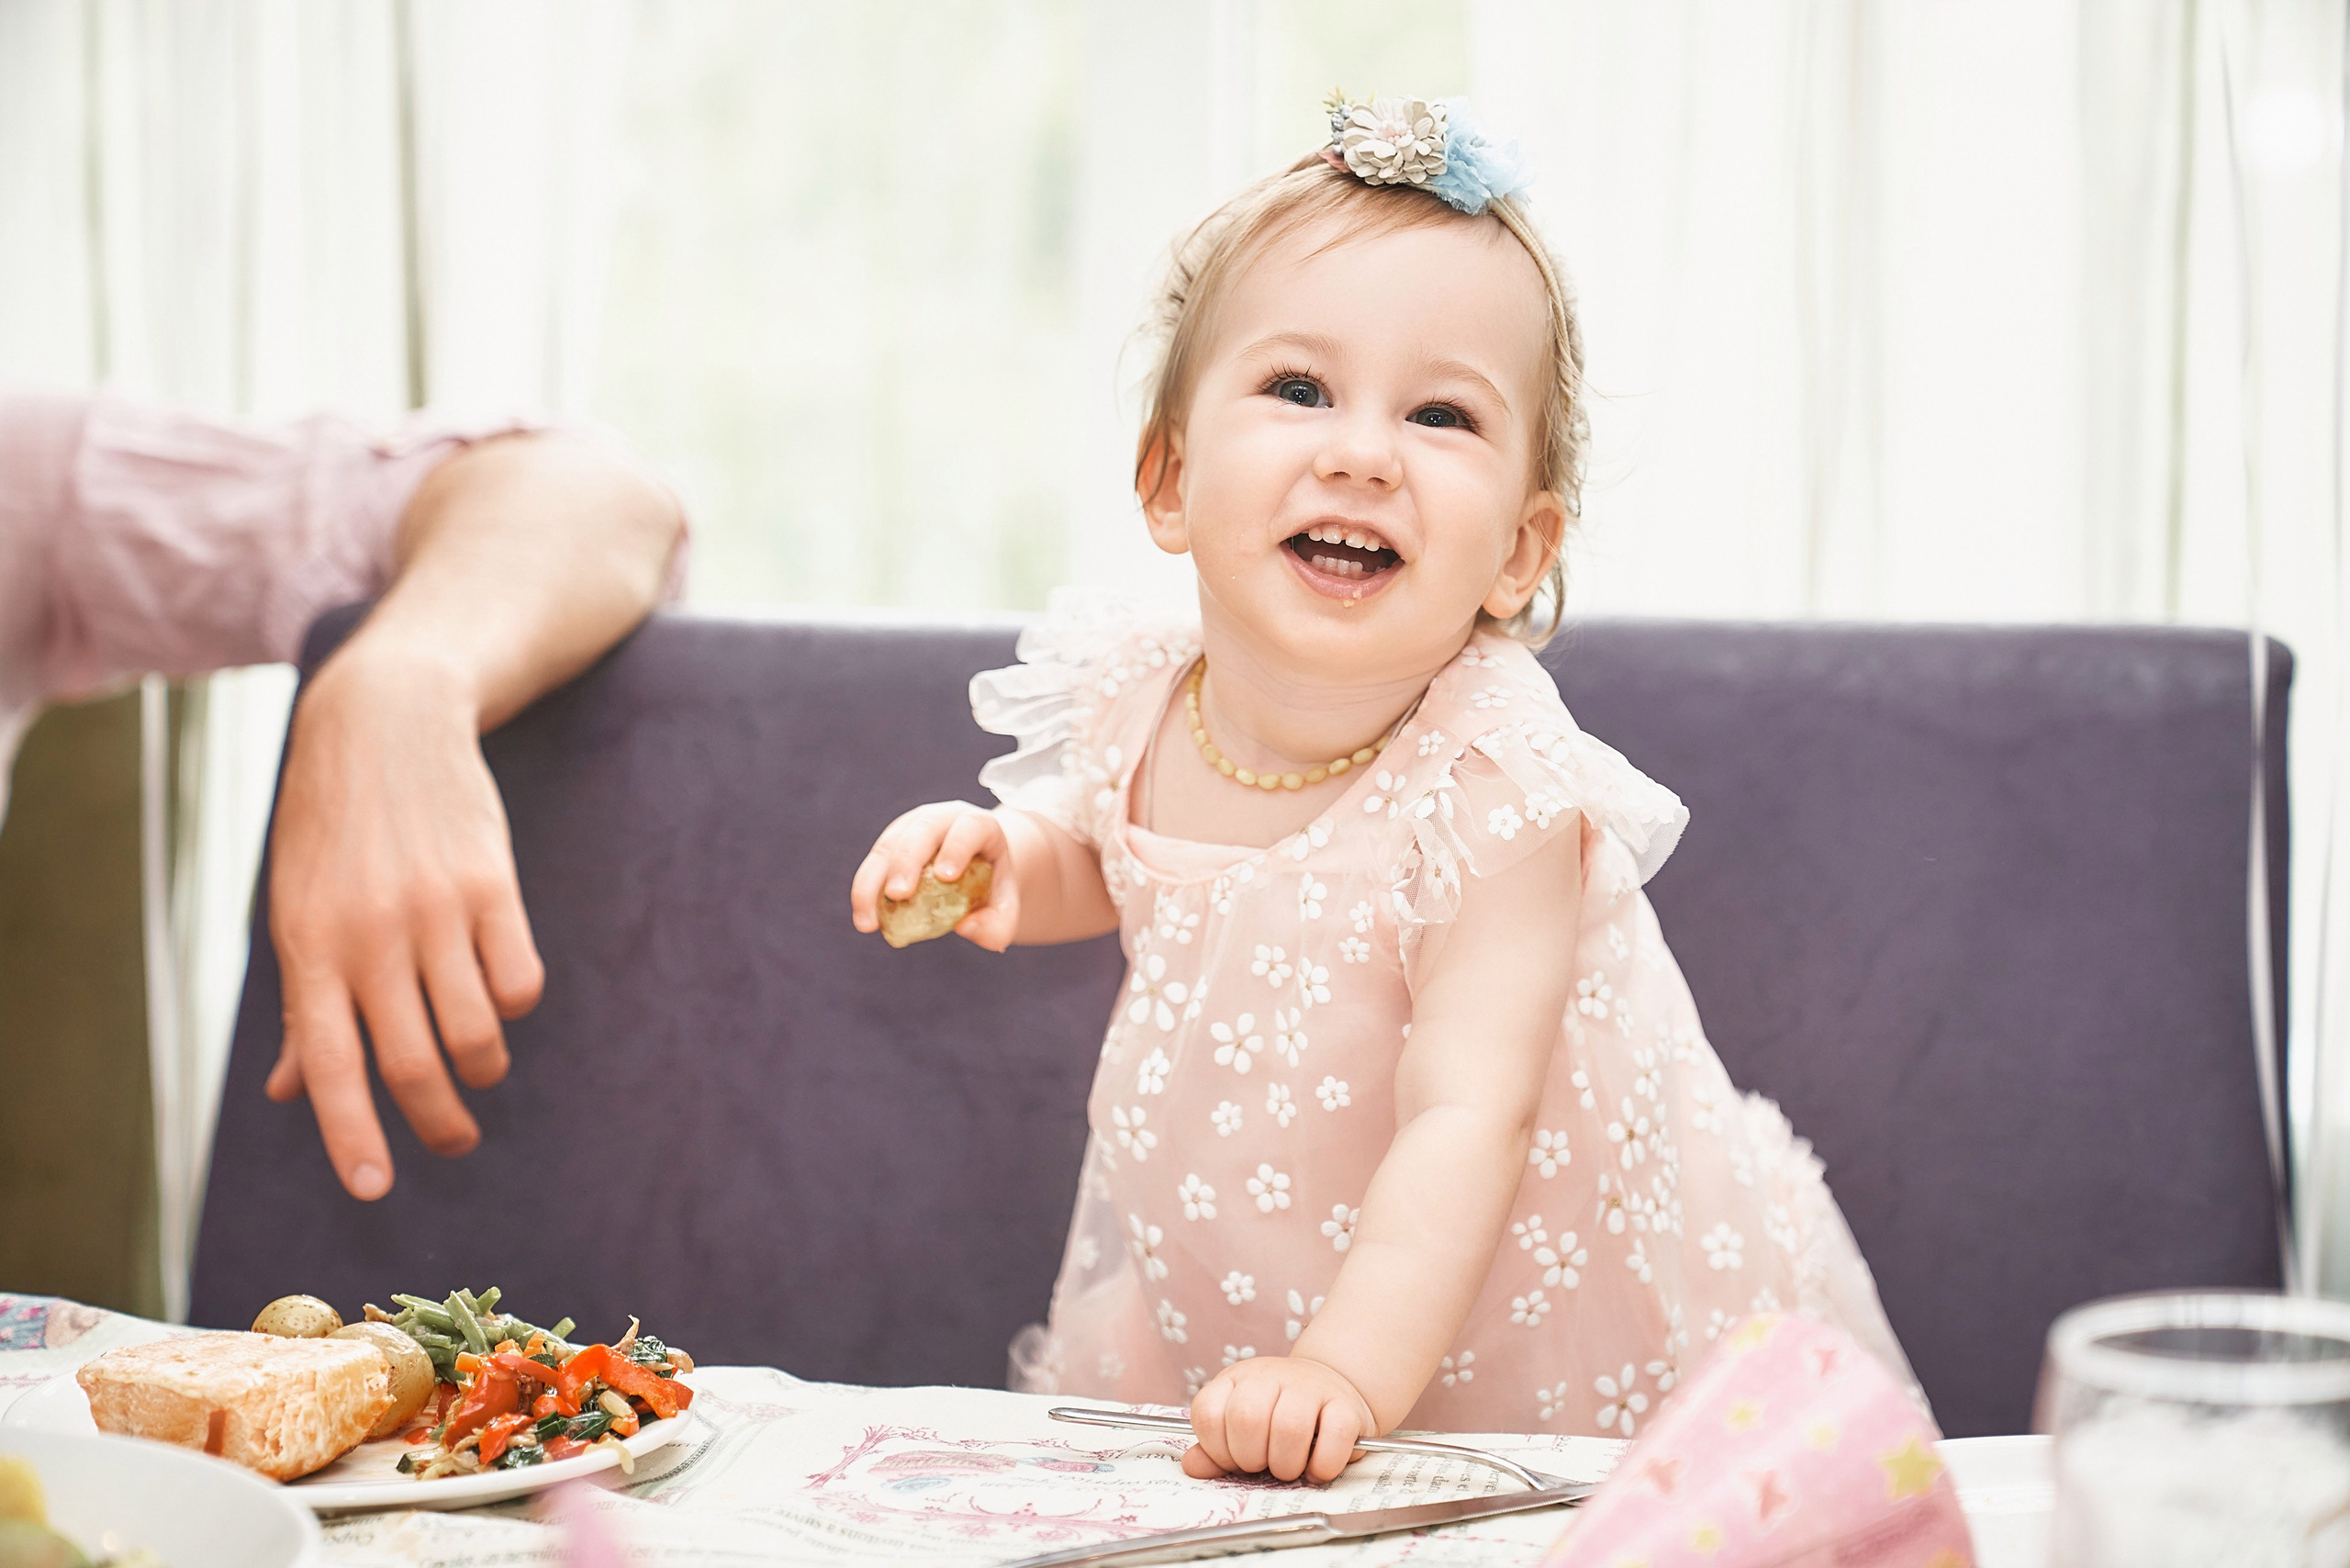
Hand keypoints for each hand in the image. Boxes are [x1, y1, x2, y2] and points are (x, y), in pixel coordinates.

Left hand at [262, 640, 544, 1199]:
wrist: (384, 721)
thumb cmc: (332, 828)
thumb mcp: (295, 909)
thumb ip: (303, 1005)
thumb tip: (291, 1093)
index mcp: (310, 948)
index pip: (331, 1066)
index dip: (352, 1136)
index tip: (374, 1190)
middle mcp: (370, 935)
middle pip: (414, 1065)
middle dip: (440, 1125)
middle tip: (456, 1142)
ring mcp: (434, 910)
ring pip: (476, 1033)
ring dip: (484, 1071)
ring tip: (480, 1069)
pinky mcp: (491, 885)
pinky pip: (521, 982)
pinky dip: (515, 1008)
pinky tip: (500, 997)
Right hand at [849, 801, 1019, 950]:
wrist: (977, 870)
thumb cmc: (991, 888)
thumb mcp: (1005, 908)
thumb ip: (999, 924)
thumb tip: (966, 928)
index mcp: (980, 826)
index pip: (970, 827)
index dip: (957, 847)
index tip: (945, 876)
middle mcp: (943, 819)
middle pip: (922, 829)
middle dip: (906, 861)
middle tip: (898, 895)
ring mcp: (913, 827)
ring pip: (888, 845)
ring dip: (873, 882)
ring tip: (868, 921)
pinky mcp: (892, 842)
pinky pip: (874, 863)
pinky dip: (866, 891)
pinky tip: (865, 919)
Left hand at [1183, 1355, 1375, 1483]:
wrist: (1332, 1389)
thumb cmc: (1280, 1417)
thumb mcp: (1240, 1427)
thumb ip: (1215, 1449)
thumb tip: (1193, 1466)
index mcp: (1236, 1380)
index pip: (1207, 1413)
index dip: (1217, 1448)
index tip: (1234, 1459)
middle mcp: (1270, 1375)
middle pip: (1246, 1419)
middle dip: (1251, 1458)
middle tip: (1264, 1465)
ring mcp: (1309, 1385)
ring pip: (1289, 1427)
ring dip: (1287, 1464)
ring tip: (1291, 1468)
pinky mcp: (1345, 1403)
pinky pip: (1335, 1435)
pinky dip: (1324, 1463)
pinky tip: (1318, 1467)